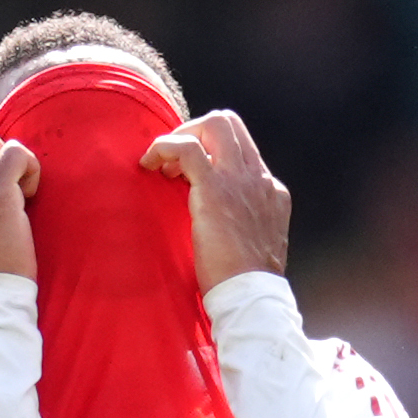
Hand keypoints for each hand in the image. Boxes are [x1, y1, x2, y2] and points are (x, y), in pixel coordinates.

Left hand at [139, 110, 289, 294]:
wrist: (252, 294)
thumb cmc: (245, 281)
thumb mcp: (253, 243)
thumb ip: (241, 223)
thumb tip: (216, 221)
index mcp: (270, 190)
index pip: (240, 148)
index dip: (210, 152)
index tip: (187, 175)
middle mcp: (258, 178)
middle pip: (229, 124)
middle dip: (195, 132)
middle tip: (173, 162)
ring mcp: (239, 180)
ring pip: (213, 124)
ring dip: (181, 136)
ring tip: (161, 166)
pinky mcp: (215, 189)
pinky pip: (186, 147)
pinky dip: (163, 147)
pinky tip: (148, 164)